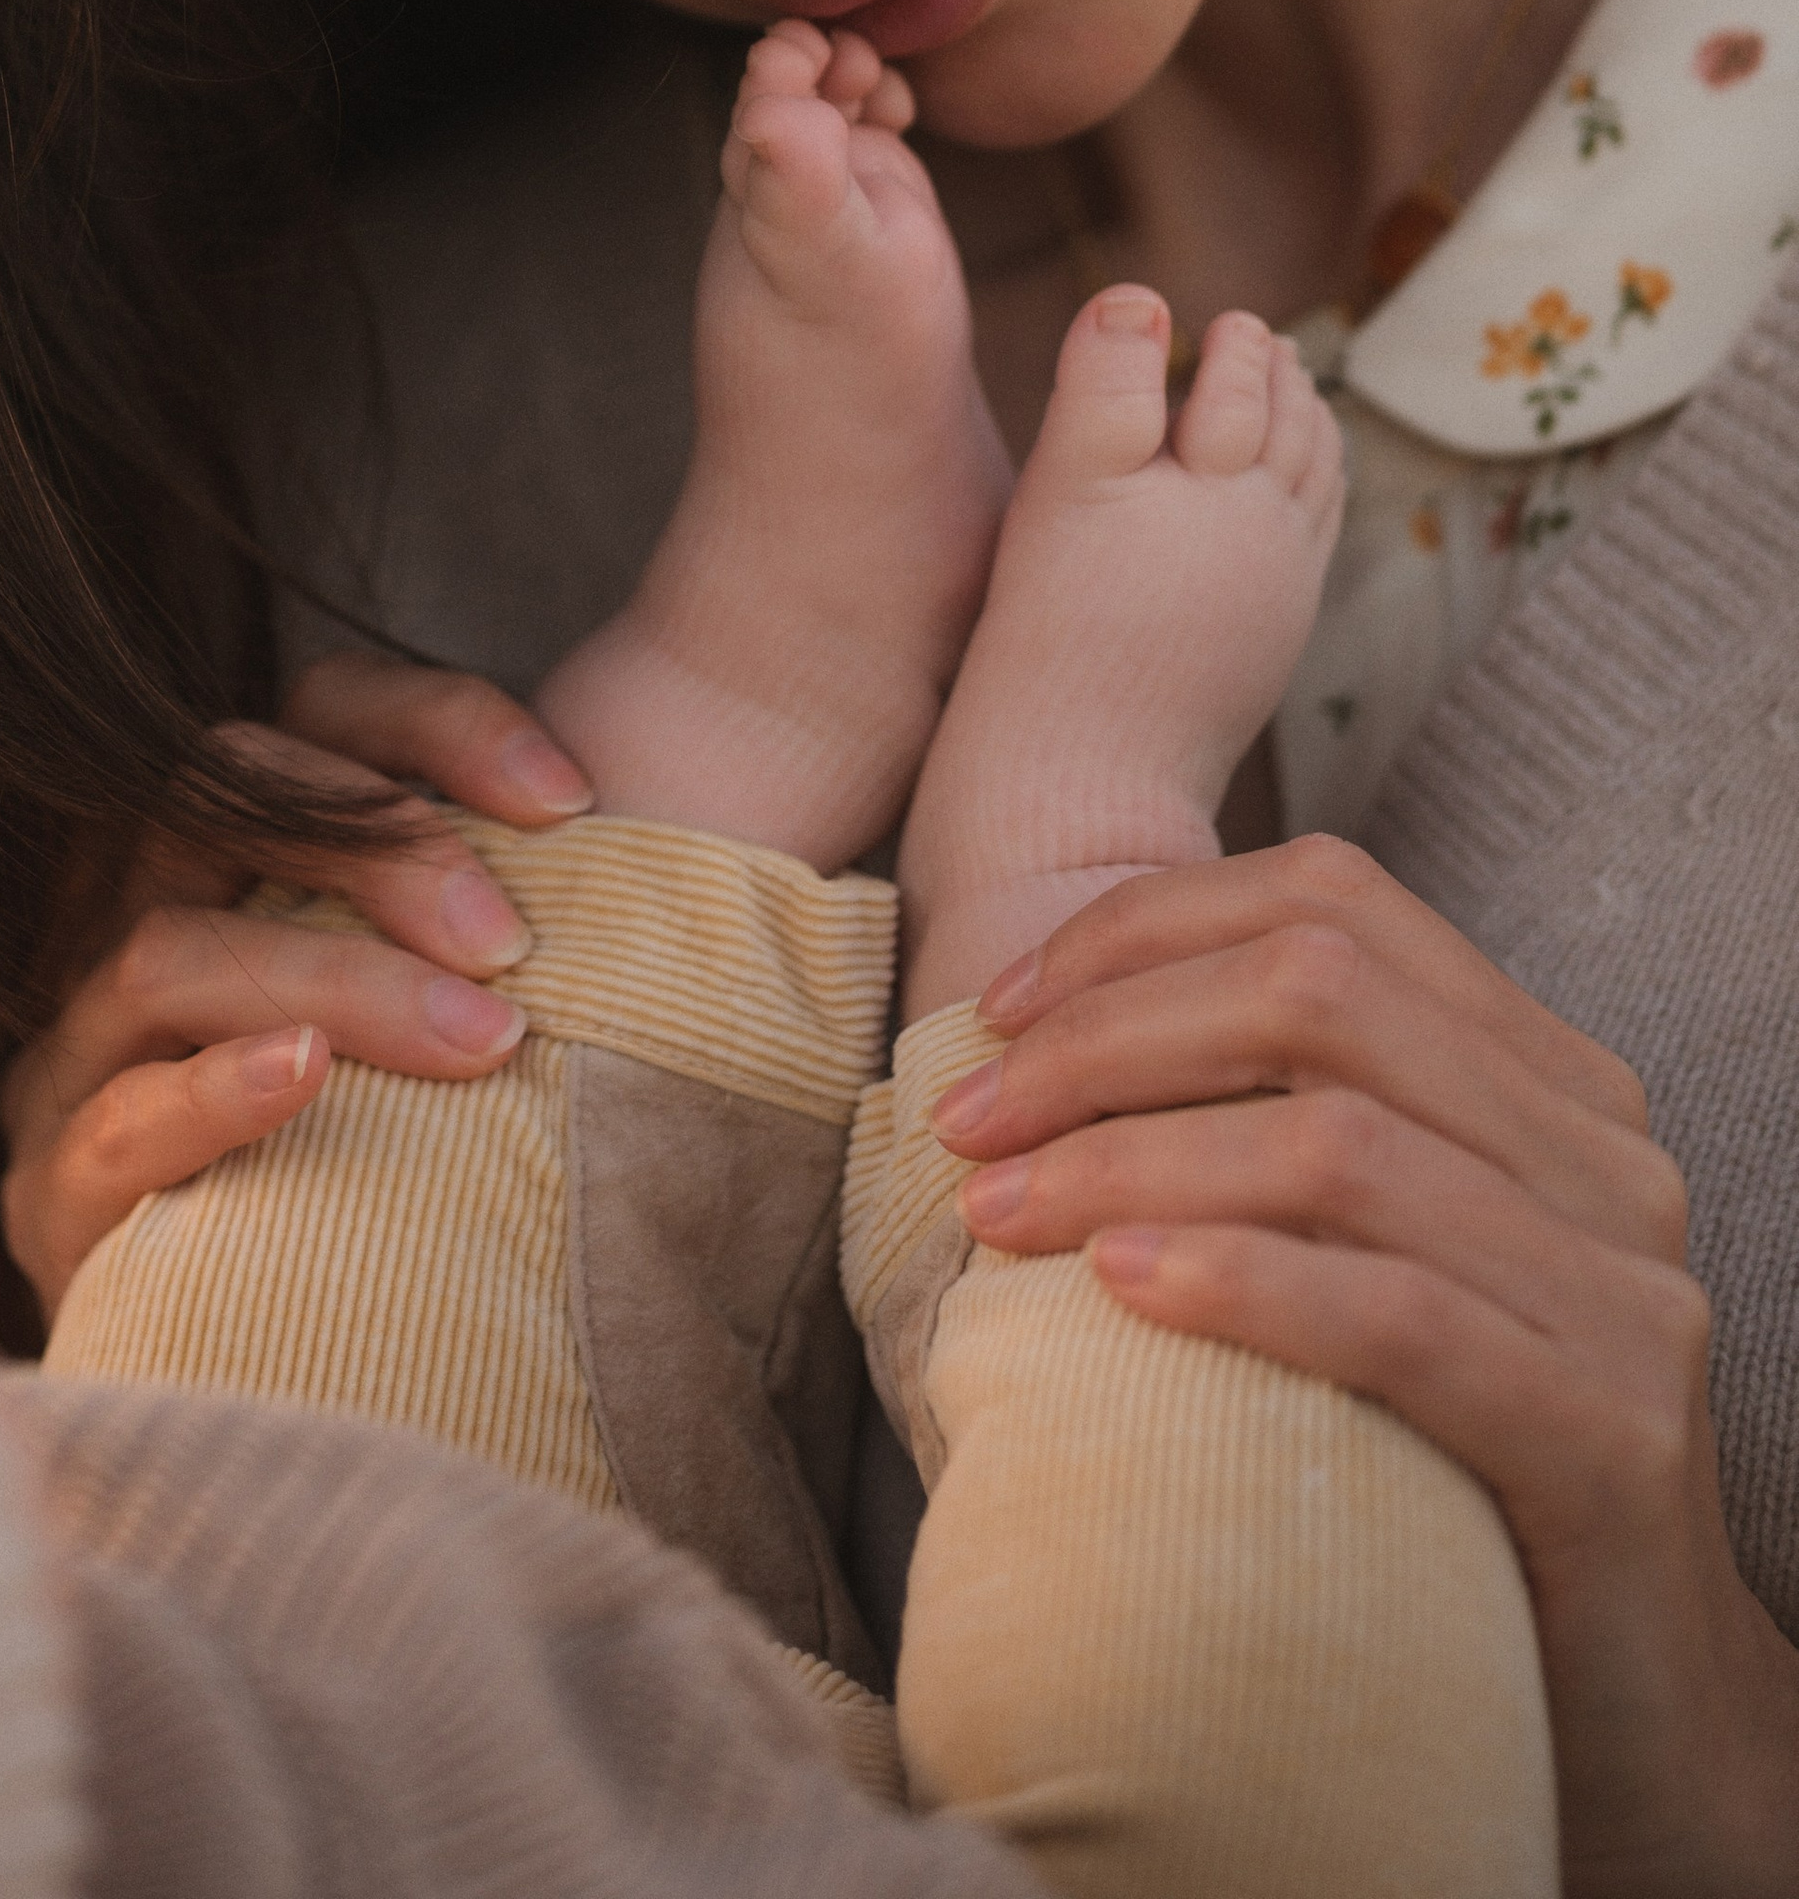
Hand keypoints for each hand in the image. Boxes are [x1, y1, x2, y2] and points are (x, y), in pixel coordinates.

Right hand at [0, 658, 588, 1323]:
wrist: (276, 1356)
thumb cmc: (399, 1150)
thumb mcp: (449, 1006)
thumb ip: (498, 920)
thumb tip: (657, 846)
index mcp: (230, 840)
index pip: (316, 707)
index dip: (439, 726)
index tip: (570, 801)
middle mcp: (129, 911)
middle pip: (218, 791)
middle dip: (377, 847)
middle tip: (513, 942)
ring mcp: (79, 1050)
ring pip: (166, 950)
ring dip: (331, 980)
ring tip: (471, 1038)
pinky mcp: (54, 1187)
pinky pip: (117, 1120)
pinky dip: (214, 1091)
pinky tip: (304, 1079)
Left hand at [936, 837, 1798, 1896]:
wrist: (1650, 1714)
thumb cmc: (1459, 1470)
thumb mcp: (1382, 1262)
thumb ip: (1284, 1140)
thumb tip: (1034, 1046)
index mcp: (1550, 1082)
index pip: (1332, 905)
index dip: (1148, 928)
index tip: (1001, 1005)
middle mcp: (1602, 1156)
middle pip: (1317, 996)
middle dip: (1107, 1037)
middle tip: (970, 1117)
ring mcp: (1622, 1294)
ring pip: (1336, 1145)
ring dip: (1130, 1158)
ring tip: (999, 1212)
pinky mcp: (1610, 1438)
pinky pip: (1399, 1315)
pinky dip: (1240, 1280)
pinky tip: (1120, 1289)